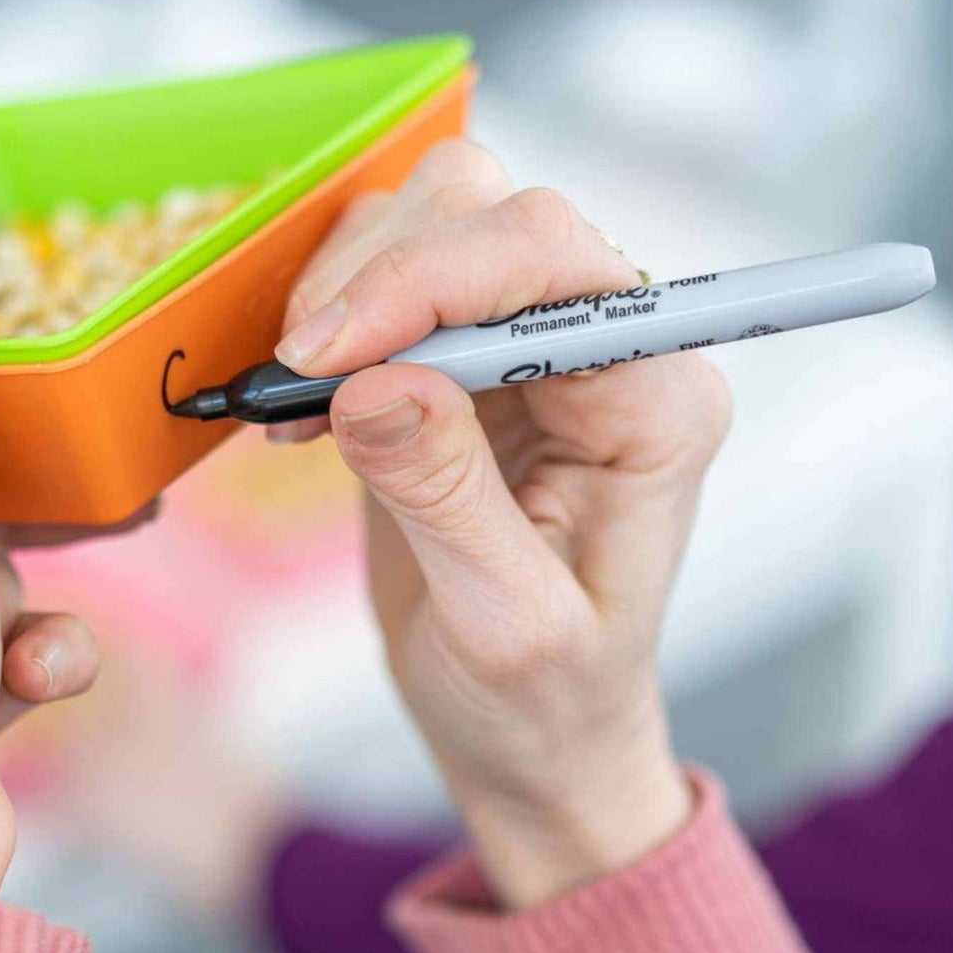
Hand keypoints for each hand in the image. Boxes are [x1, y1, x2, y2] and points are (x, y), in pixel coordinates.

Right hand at [274, 142, 731, 907]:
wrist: (533, 737)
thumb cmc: (546, 701)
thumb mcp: (501, 624)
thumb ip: (445, 495)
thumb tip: (373, 382)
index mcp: (654, 402)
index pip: (548, 267)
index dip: (424, 283)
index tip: (318, 355)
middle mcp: (609, 350)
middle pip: (489, 215)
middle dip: (376, 278)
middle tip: (297, 377)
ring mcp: (534, 347)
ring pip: (433, 221)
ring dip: (346, 291)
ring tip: (298, 400)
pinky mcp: (465, 364)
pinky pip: (390, 281)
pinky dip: (330, 322)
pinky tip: (304, 409)